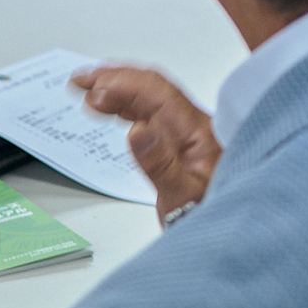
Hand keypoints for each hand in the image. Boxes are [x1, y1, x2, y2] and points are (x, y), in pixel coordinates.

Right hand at [71, 66, 219, 224]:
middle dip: (115, 78)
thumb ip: (159, 164)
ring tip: (87, 87)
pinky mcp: (176, 142)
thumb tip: (137, 131)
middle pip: (152, 88)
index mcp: (197, 130)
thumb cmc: (209, 213)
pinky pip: (148, 112)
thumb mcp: (182, 196)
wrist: (226, 229)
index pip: (158, 94)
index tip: (94, 86)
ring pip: (149, 97)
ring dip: (118, 87)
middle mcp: (192, 125)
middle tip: (81, 79)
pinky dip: (124, 104)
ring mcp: (184, 132)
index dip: (124, 84)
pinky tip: (108, 106)